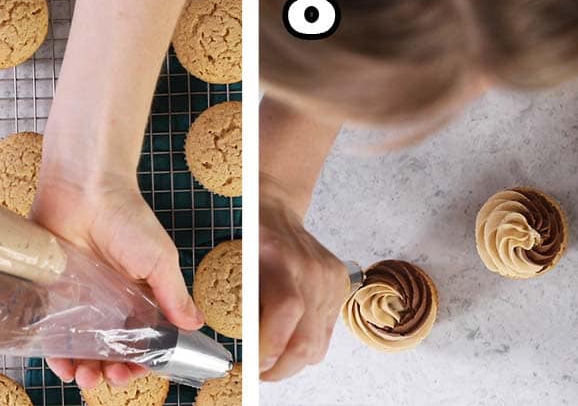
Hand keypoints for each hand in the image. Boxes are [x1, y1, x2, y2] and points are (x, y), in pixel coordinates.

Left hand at [31, 168, 203, 388]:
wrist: (85, 188)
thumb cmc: (127, 217)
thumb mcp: (159, 258)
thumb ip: (174, 295)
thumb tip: (195, 324)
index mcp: (137, 296)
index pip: (140, 341)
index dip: (139, 362)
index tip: (135, 371)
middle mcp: (107, 303)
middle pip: (109, 351)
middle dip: (110, 372)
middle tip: (108, 377)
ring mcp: (77, 300)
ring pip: (79, 349)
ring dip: (83, 370)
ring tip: (84, 378)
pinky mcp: (51, 294)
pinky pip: (50, 333)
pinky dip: (56, 355)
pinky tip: (62, 365)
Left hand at [259, 176, 348, 381]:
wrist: (275, 205)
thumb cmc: (252, 234)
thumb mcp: (237, 264)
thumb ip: (244, 307)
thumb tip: (248, 351)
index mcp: (280, 260)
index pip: (286, 312)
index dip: (270, 348)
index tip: (253, 363)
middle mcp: (311, 269)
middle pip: (306, 342)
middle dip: (281, 368)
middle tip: (261, 372)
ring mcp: (330, 278)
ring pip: (317, 345)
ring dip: (293, 360)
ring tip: (273, 354)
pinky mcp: (340, 283)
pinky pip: (326, 333)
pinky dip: (306, 342)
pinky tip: (291, 333)